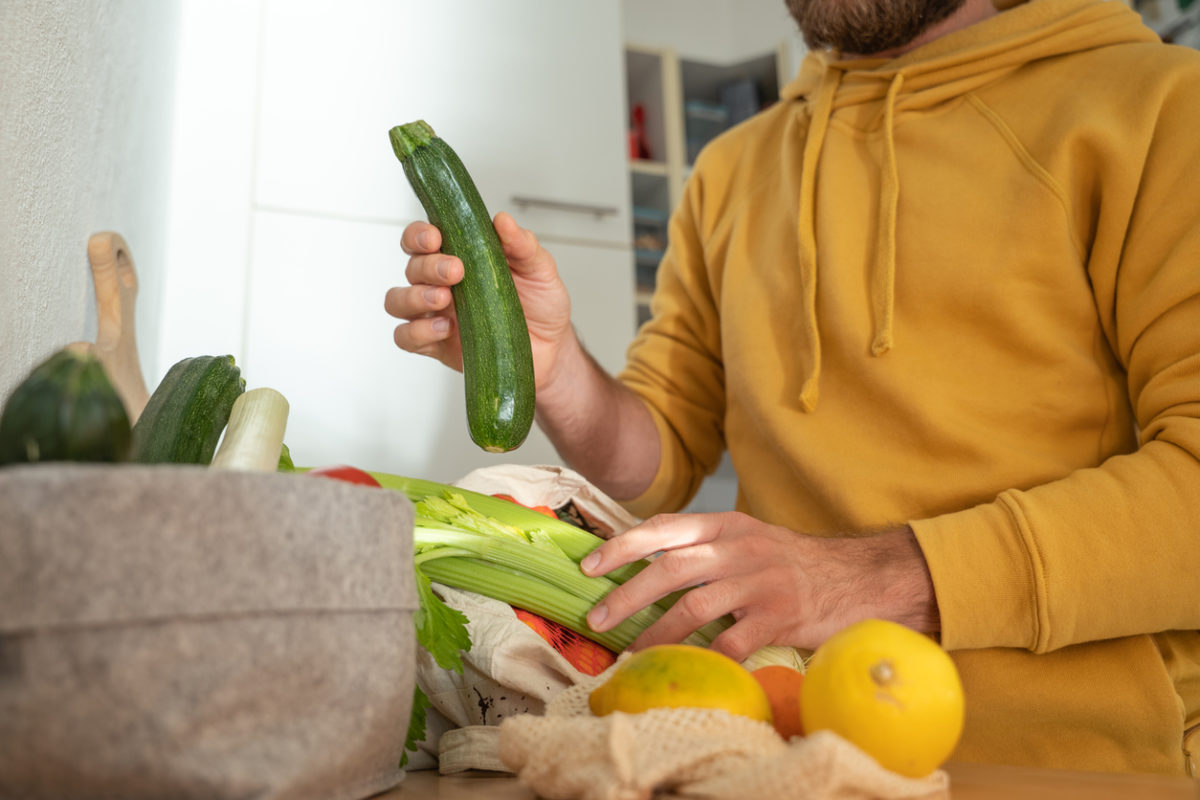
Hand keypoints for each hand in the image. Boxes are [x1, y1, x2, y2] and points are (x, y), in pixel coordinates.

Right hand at [384, 212, 572, 389]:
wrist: (551, 349)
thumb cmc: (540, 306)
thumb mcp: (540, 270)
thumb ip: (523, 245)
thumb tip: (503, 221)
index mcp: (460, 257)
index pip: (423, 239)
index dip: (419, 235)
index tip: (436, 237)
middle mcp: (441, 283)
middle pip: (412, 267)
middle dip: (429, 265)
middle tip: (456, 271)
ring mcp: (436, 314)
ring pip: (398, 301)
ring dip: (414, 297)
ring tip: (443, 299)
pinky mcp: (436, 345)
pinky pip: (406, 338)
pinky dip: (418, 332)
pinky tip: (444, 328)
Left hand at [580, 512, 938, 661]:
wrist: (857, 577)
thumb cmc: (792, 563)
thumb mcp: (748, 539)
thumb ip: (704, 546)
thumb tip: (643, 566)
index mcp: (727, 526)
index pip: (665, 528)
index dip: (624, 545)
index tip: (590, 566)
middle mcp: (741, 549)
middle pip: (672, 567)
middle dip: (627, 592)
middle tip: (597, 617)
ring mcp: (760, 583)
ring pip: (695, 606)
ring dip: (656, 632)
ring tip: (631, 651)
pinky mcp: (779, 617)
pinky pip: (733, 643)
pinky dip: (706, 658)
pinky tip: (686, 670)